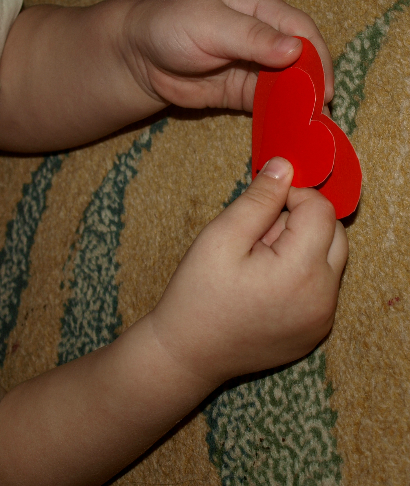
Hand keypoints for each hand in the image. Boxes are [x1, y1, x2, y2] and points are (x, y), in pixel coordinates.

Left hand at [124, 0, 333, 111]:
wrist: (137, 56)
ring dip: (299, 104)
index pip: (300, 29)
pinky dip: (278, 116)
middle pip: (300, 60)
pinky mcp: (240, 92)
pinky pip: (266, 105)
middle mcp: (263, 38)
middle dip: (313, 84)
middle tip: (320, 112)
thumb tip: (295, 49)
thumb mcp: (210, 24)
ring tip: (310, 127)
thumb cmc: (170, 26)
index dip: (316, 56)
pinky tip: (288, 130)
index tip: (323, 85)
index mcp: (260, 9)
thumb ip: (251, 37)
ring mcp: (252, 67)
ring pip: (287, 85)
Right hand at [148, 157, 347, 385]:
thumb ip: (258, 199)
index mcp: (302, 271)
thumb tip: (285, 166)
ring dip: (301, 248)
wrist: (186, 353)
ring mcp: (322, 319)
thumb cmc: (197, 295)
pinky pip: (321, 288)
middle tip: (256, 236)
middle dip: (300, 222)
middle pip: (334, 233)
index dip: (292, 196)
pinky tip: (262, 286)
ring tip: (257, 263)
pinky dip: (300, 275)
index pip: (321, 209)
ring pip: (329, 260)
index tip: (259, 206)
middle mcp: (323, 298)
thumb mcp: (220, 237)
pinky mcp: (315, 332)